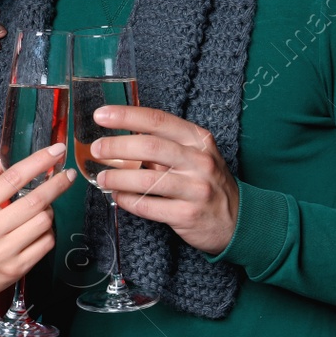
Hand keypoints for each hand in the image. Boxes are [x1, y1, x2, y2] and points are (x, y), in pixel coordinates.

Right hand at [0, 142, 75, 303]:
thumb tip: (6, 155)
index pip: (12, 178)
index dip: (38, 161)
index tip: (55, 151)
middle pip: (34, 201)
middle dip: (57, 184)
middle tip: (68, 175)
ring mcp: (4, 252)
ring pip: (44, 222)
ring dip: (49, 210)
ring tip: (43, 207)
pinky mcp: (16, 269)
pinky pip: (45, 244)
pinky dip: (48, 232)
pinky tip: (39, 228)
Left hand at [90, 105, 239, 254]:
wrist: (239, 220)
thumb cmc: (208, 182)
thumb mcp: (195, 156)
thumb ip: (165, 146)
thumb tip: (121, 140)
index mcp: (198, 140)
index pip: (158, 120)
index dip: (126, 116)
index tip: (101, 115)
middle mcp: (199, 161)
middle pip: (150, 147)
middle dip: (116, 147)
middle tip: (96, 149)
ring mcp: (195, 189)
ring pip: (146, 180)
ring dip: (117, 178)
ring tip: (101, 178)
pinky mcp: (187, 215)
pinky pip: (148, 206)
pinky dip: (127, 201)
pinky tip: (118, 198)